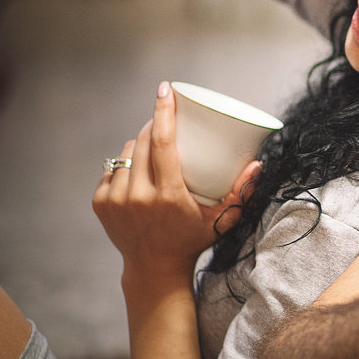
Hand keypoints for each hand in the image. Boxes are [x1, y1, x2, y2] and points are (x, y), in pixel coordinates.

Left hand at [92, 81, 256, 281]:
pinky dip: (125, 164)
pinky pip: (112, 169)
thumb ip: (242, 192)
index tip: (166, 90)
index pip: (162, 141)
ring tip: (154, 147)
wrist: (154, 269)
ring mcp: (116, 200)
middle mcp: (138, 196)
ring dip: (139, 143)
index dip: (163, 111)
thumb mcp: (223, 220)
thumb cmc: (193, 240)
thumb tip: (258, 163)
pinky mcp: (100, 204)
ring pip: (126, 153)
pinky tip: (137, 170)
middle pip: (142, 142)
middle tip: (167, 119)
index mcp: (168, 195)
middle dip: (153, 123)